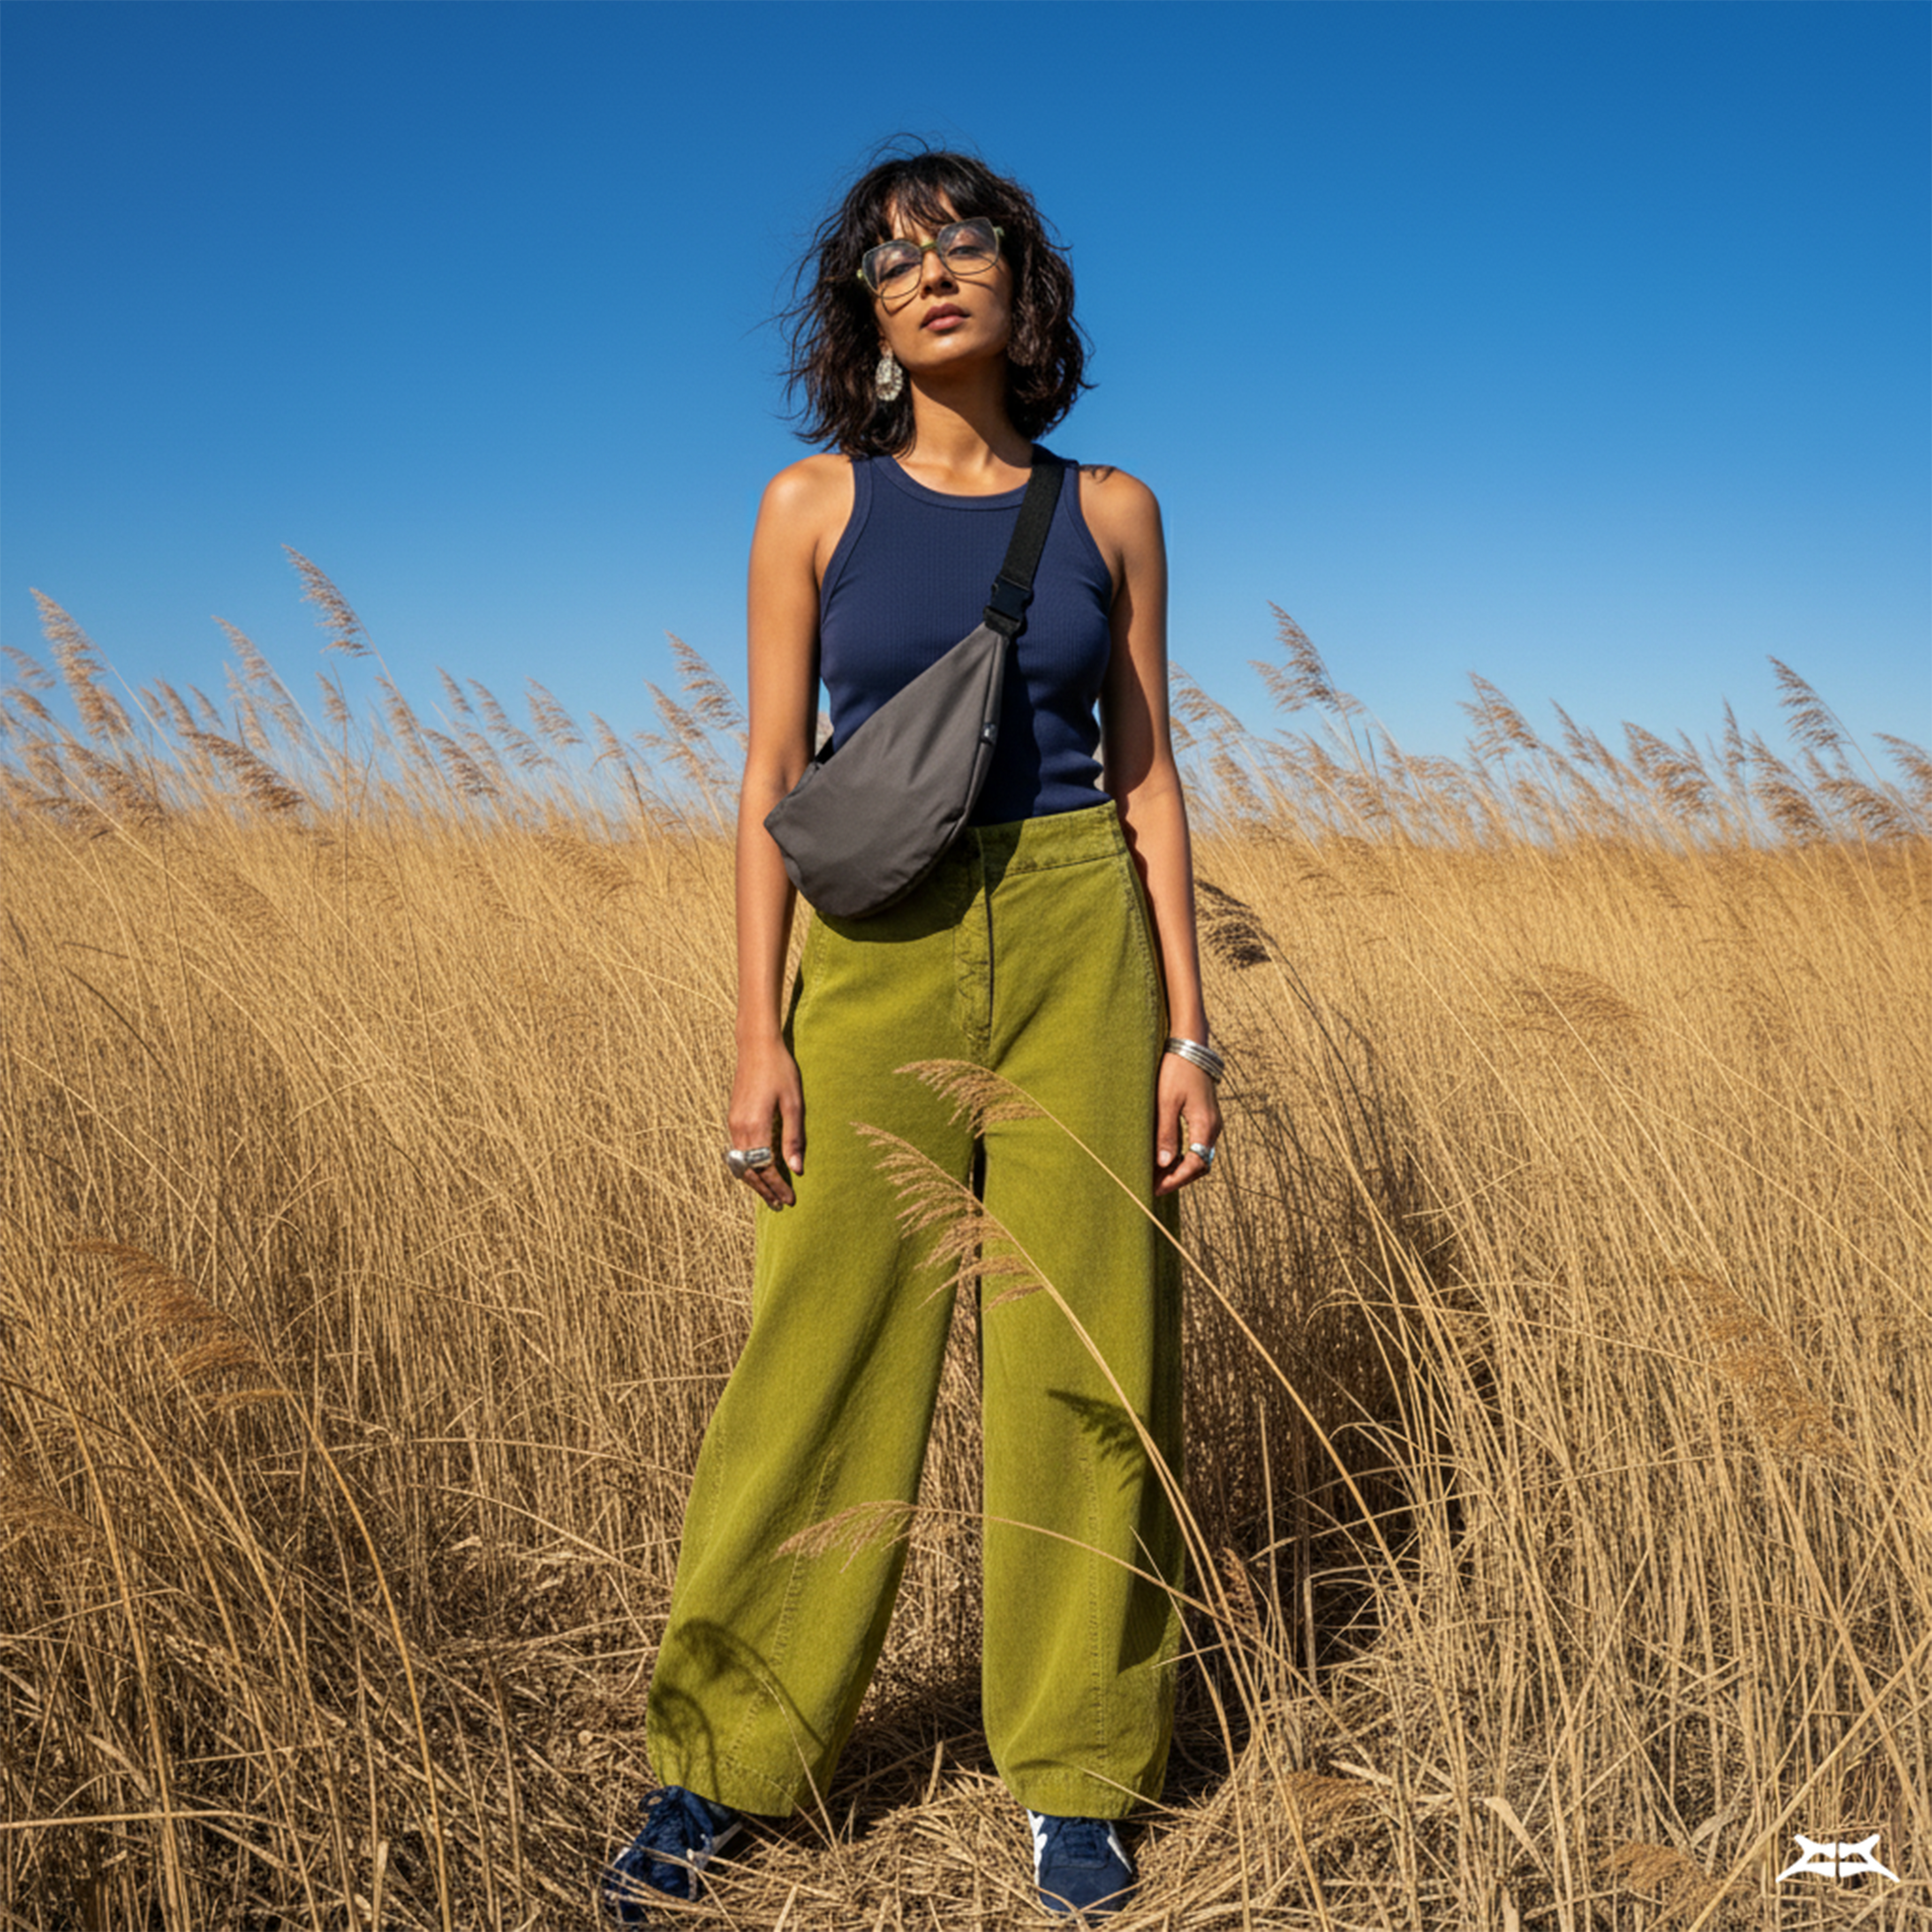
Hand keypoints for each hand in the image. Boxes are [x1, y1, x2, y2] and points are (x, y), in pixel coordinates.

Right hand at [728, 1036, 804, 1209]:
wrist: (756, 1047)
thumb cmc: (780, 1071)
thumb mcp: (793, 1104)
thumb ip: (793, 1138)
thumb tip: (797, 1169)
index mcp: (755, 1126)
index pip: (764, 1168)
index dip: (778, 1186)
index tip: (790, 1200)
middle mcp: (739, 1128)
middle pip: (749, 1172)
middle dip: (764, 1191)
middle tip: (779, 1205)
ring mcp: (733, 1123)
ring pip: (740, 1164)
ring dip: (755, 1181)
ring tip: (770, 1194)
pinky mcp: (733, 1118)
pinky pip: (737, 1151)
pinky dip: (748, 1166)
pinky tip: (760, 1170)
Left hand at [1154, 1052, 1220, 1196]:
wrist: (1190, 1046)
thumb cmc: (1176, 1071)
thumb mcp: (1166, 1102)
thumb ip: (1166, 1133)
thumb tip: (1163, 1164)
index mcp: (1205, 1125)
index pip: (1194, 1164)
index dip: (1175, 1180)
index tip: (1156, 1188)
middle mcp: (1213, 1127)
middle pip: (1200, 1165)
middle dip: (1178, 1178)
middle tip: (1154, 1186)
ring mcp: (1211, 1122)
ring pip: (1199, 1156)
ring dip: (1180, 1168)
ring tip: (1156, 1175)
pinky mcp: (1206, 1117)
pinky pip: (1198, 1144)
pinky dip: (1183, 1155)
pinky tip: (1166, 1157)